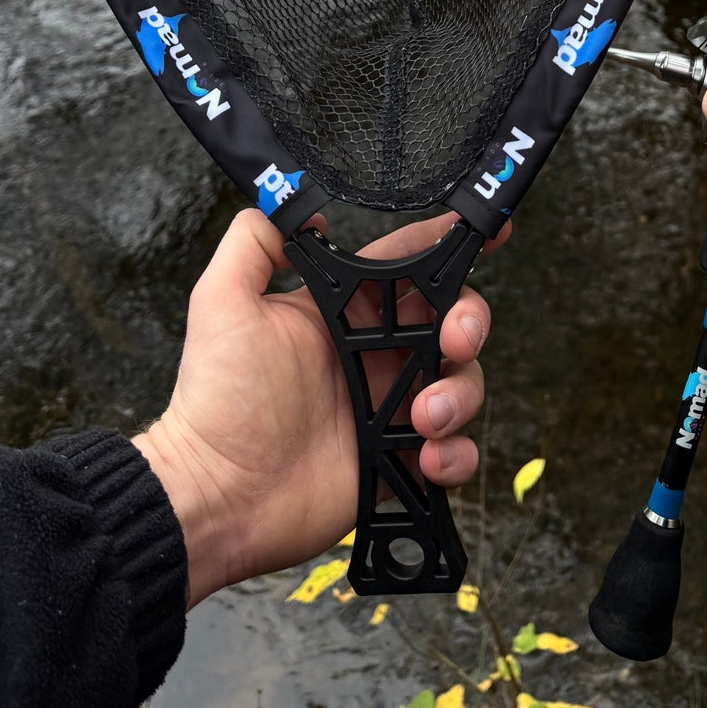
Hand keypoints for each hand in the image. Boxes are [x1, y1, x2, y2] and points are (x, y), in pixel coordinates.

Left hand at [134, 209, 500, 604]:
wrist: (217, 495)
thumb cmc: (216, 401)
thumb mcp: (222, 303)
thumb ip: (255, 242)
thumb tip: (307, 211)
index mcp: (344, 313)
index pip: (409, 264)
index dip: (450, 243)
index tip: (490, 231)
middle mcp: (375, 355)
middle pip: (455, 319)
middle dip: (470, 322)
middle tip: (452, 341)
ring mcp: (391, 410)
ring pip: (463, 384)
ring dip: (459, 395)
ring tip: (420, 418)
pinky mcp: (398, 462)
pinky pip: (456, 451)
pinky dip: (456, 453)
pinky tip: (425, 457)